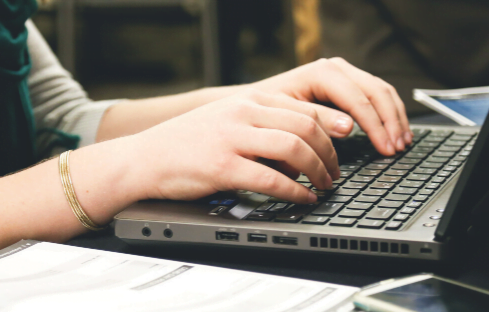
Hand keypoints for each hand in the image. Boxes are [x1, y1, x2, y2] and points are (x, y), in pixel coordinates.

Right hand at [124, 89, 340, 203]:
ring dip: (317, 170)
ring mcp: (232, 138)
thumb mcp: (227, 120)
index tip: (345, 143)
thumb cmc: (186, 144)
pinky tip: (303, 198)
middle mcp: (242, 112)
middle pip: (305, 126)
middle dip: (329, 153)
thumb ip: (261, 126)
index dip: (331, 128)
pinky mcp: (222, 166)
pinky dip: (295, 191)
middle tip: (336, 173)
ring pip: (294, 148)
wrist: (143, 158)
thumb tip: (303, 147)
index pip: (303, 108)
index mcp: (247, 100)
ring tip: (324, 186)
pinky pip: (271, 178)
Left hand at [251, 57, 412, 155]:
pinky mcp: (348, 84)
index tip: (386, 148)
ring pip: (382, 91)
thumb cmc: (266, 113)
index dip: (376, 126)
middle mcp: (336, 68)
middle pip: (376, 92)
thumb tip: (349, 127)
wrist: (253, 104)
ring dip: (396, 118)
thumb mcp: (287, 118)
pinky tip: (396, 132)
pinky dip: (390, 114)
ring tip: (402, 143)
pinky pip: (378, 95)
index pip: (359, 99)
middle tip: (397, 149)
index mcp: (322, 73)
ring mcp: (344, 74)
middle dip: (390, 122)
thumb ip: (317, 121)